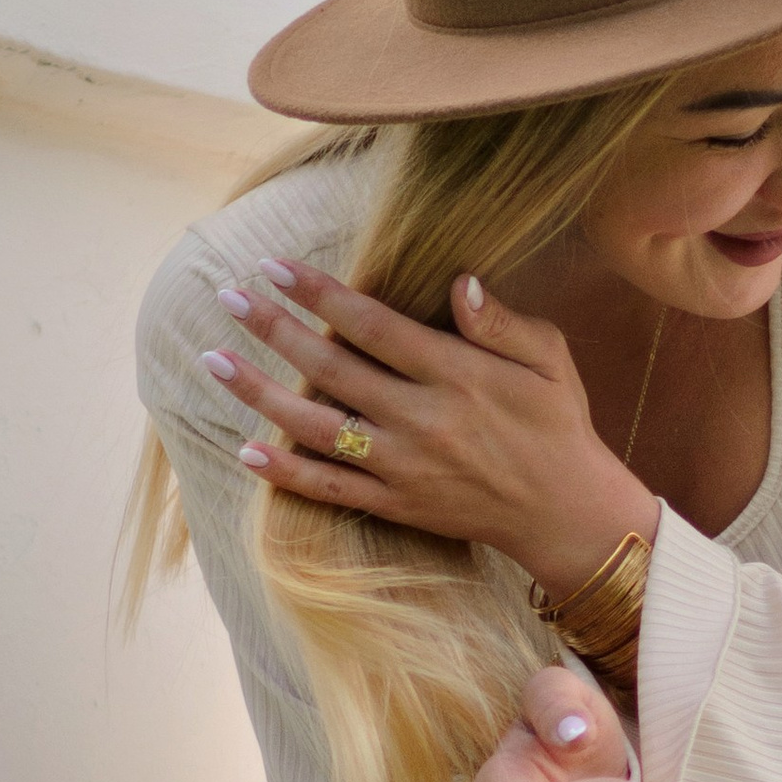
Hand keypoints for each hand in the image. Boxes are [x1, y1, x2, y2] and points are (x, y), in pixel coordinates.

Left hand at [199, 255, 653, 591]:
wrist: (569, 515)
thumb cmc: (559, 428)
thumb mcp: (550, 361)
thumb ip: (502, 322)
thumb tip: (459, 282)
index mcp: (457, 375)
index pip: (373, 325)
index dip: (320, 294)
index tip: (276, 266)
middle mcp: (423, 420)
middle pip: (331, 368)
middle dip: (274, 328)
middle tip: (228, 295)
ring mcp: (404, 468)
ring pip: (316, 427)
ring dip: (259, 393)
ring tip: (213, 358)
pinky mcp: (398, 504)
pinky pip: (330, 490)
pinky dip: (285, 473)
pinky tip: (245, 450)